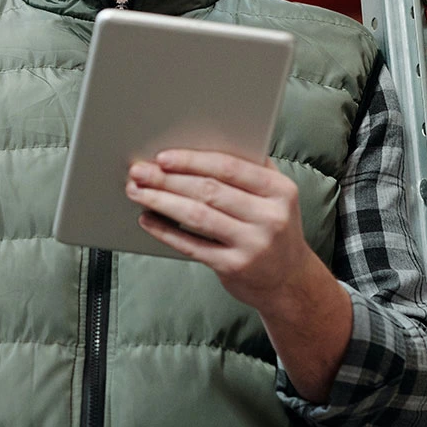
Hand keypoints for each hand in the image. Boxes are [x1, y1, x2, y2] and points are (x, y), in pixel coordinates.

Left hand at [125, 149, 327, 316]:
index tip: (163, 157)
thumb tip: (194, 147)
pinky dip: (165, 231)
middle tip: (139, 172)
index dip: (192, 161)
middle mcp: (270, 217)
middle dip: (167, 179)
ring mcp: (253, 244)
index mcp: (280, 190)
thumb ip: (247, 170)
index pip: (230, 168)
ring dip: (161, 201)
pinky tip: (147, 219)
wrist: (289, 280)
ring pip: (197, 216)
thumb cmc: (272, 229)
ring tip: (137, 192)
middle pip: (208, 190)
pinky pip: (192, 245)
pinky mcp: (235, 267)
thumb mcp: (274, 197)